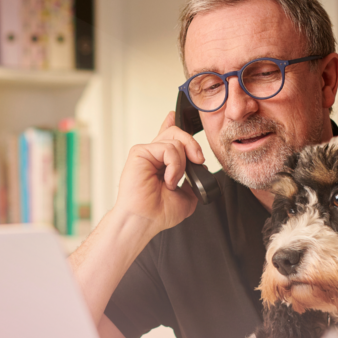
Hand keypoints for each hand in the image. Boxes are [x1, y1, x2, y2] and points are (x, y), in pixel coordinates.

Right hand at [112, 111, 205, 235]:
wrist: (145, 221)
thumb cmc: (159, 213)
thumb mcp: (188, 195)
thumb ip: (193, 179)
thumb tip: (198, 166)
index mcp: (161, 162)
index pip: (166, 137)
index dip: (170, 124)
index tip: (173, 116)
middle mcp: (152, 156)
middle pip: (176, 133)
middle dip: (192, 145)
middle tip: (198, 161)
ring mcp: (146, 153)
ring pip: (175, 141)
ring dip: (181, 164)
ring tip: (173, 182)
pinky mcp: (139, 152)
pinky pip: (168, 148)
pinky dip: (174, 165)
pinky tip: (168, 180)